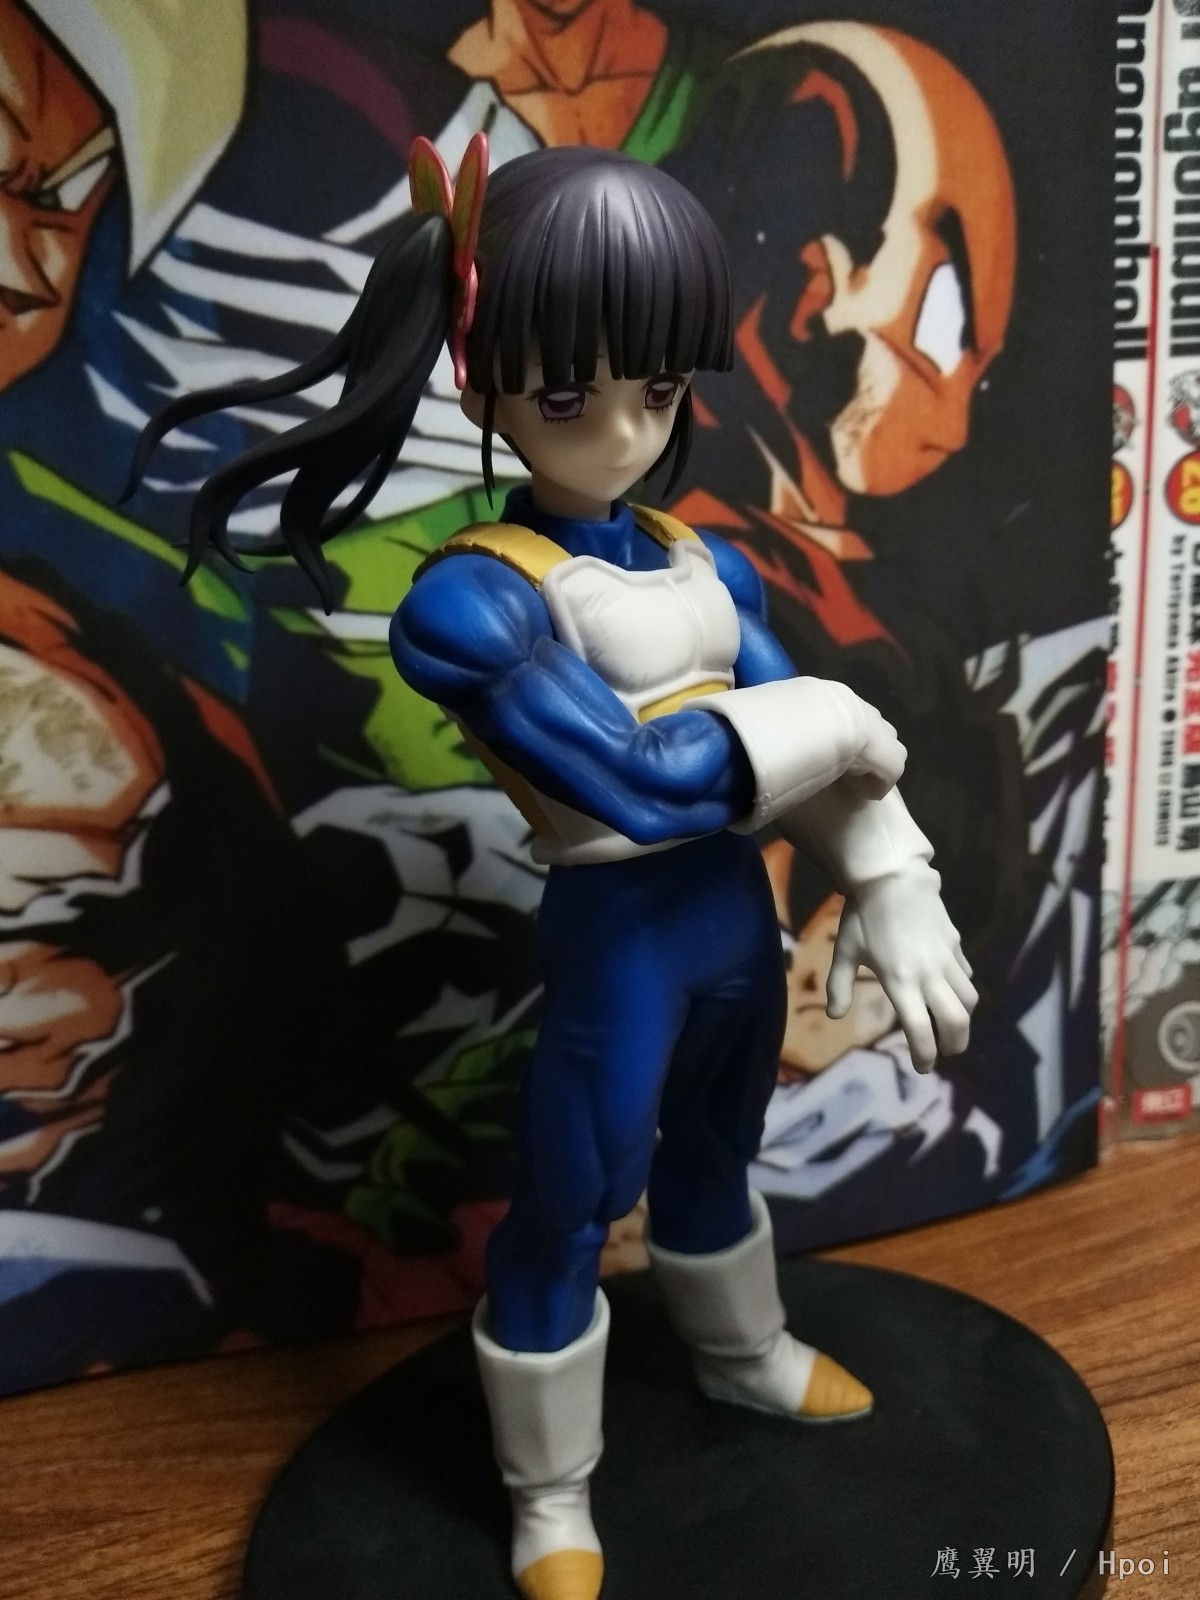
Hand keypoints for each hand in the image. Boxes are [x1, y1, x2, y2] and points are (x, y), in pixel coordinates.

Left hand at [826, 867, 976, 1072]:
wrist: (892, 876)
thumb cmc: (863, 915)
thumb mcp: (845, 951)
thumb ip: (838, 986)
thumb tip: (834, 1016)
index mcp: (901, 982)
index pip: (920, 1030)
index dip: (925, 1054)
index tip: (922, 1066)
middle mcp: (929, 975)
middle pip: (957, 1021)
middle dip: (955, 1044)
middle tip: (947, 1052)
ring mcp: (947, 959)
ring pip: (969, 999)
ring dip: (964, 1018)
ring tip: (953, 1026)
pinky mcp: (955, 944)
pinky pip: (965, 974)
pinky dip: (962, 989)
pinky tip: (951, 989)